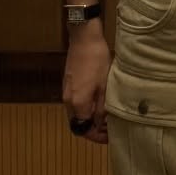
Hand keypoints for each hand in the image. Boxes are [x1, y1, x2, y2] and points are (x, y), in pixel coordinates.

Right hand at [63, 27, 110, 143]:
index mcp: (77, 103)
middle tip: (109, 128)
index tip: (109, 136)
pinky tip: (98, 103)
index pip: (83, 130)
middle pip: (78, 123)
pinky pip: (75, 103)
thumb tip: (100, 124)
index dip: (96, 136)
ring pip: (76, 113)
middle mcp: (68, 101)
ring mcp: (66, 91)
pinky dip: (85, 108)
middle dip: (93, 129)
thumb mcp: (105, 87)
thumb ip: (101, 108)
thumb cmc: (97, 61)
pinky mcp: (68, 83)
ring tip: (106, 116)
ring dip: (89, 118)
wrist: (84, 38)